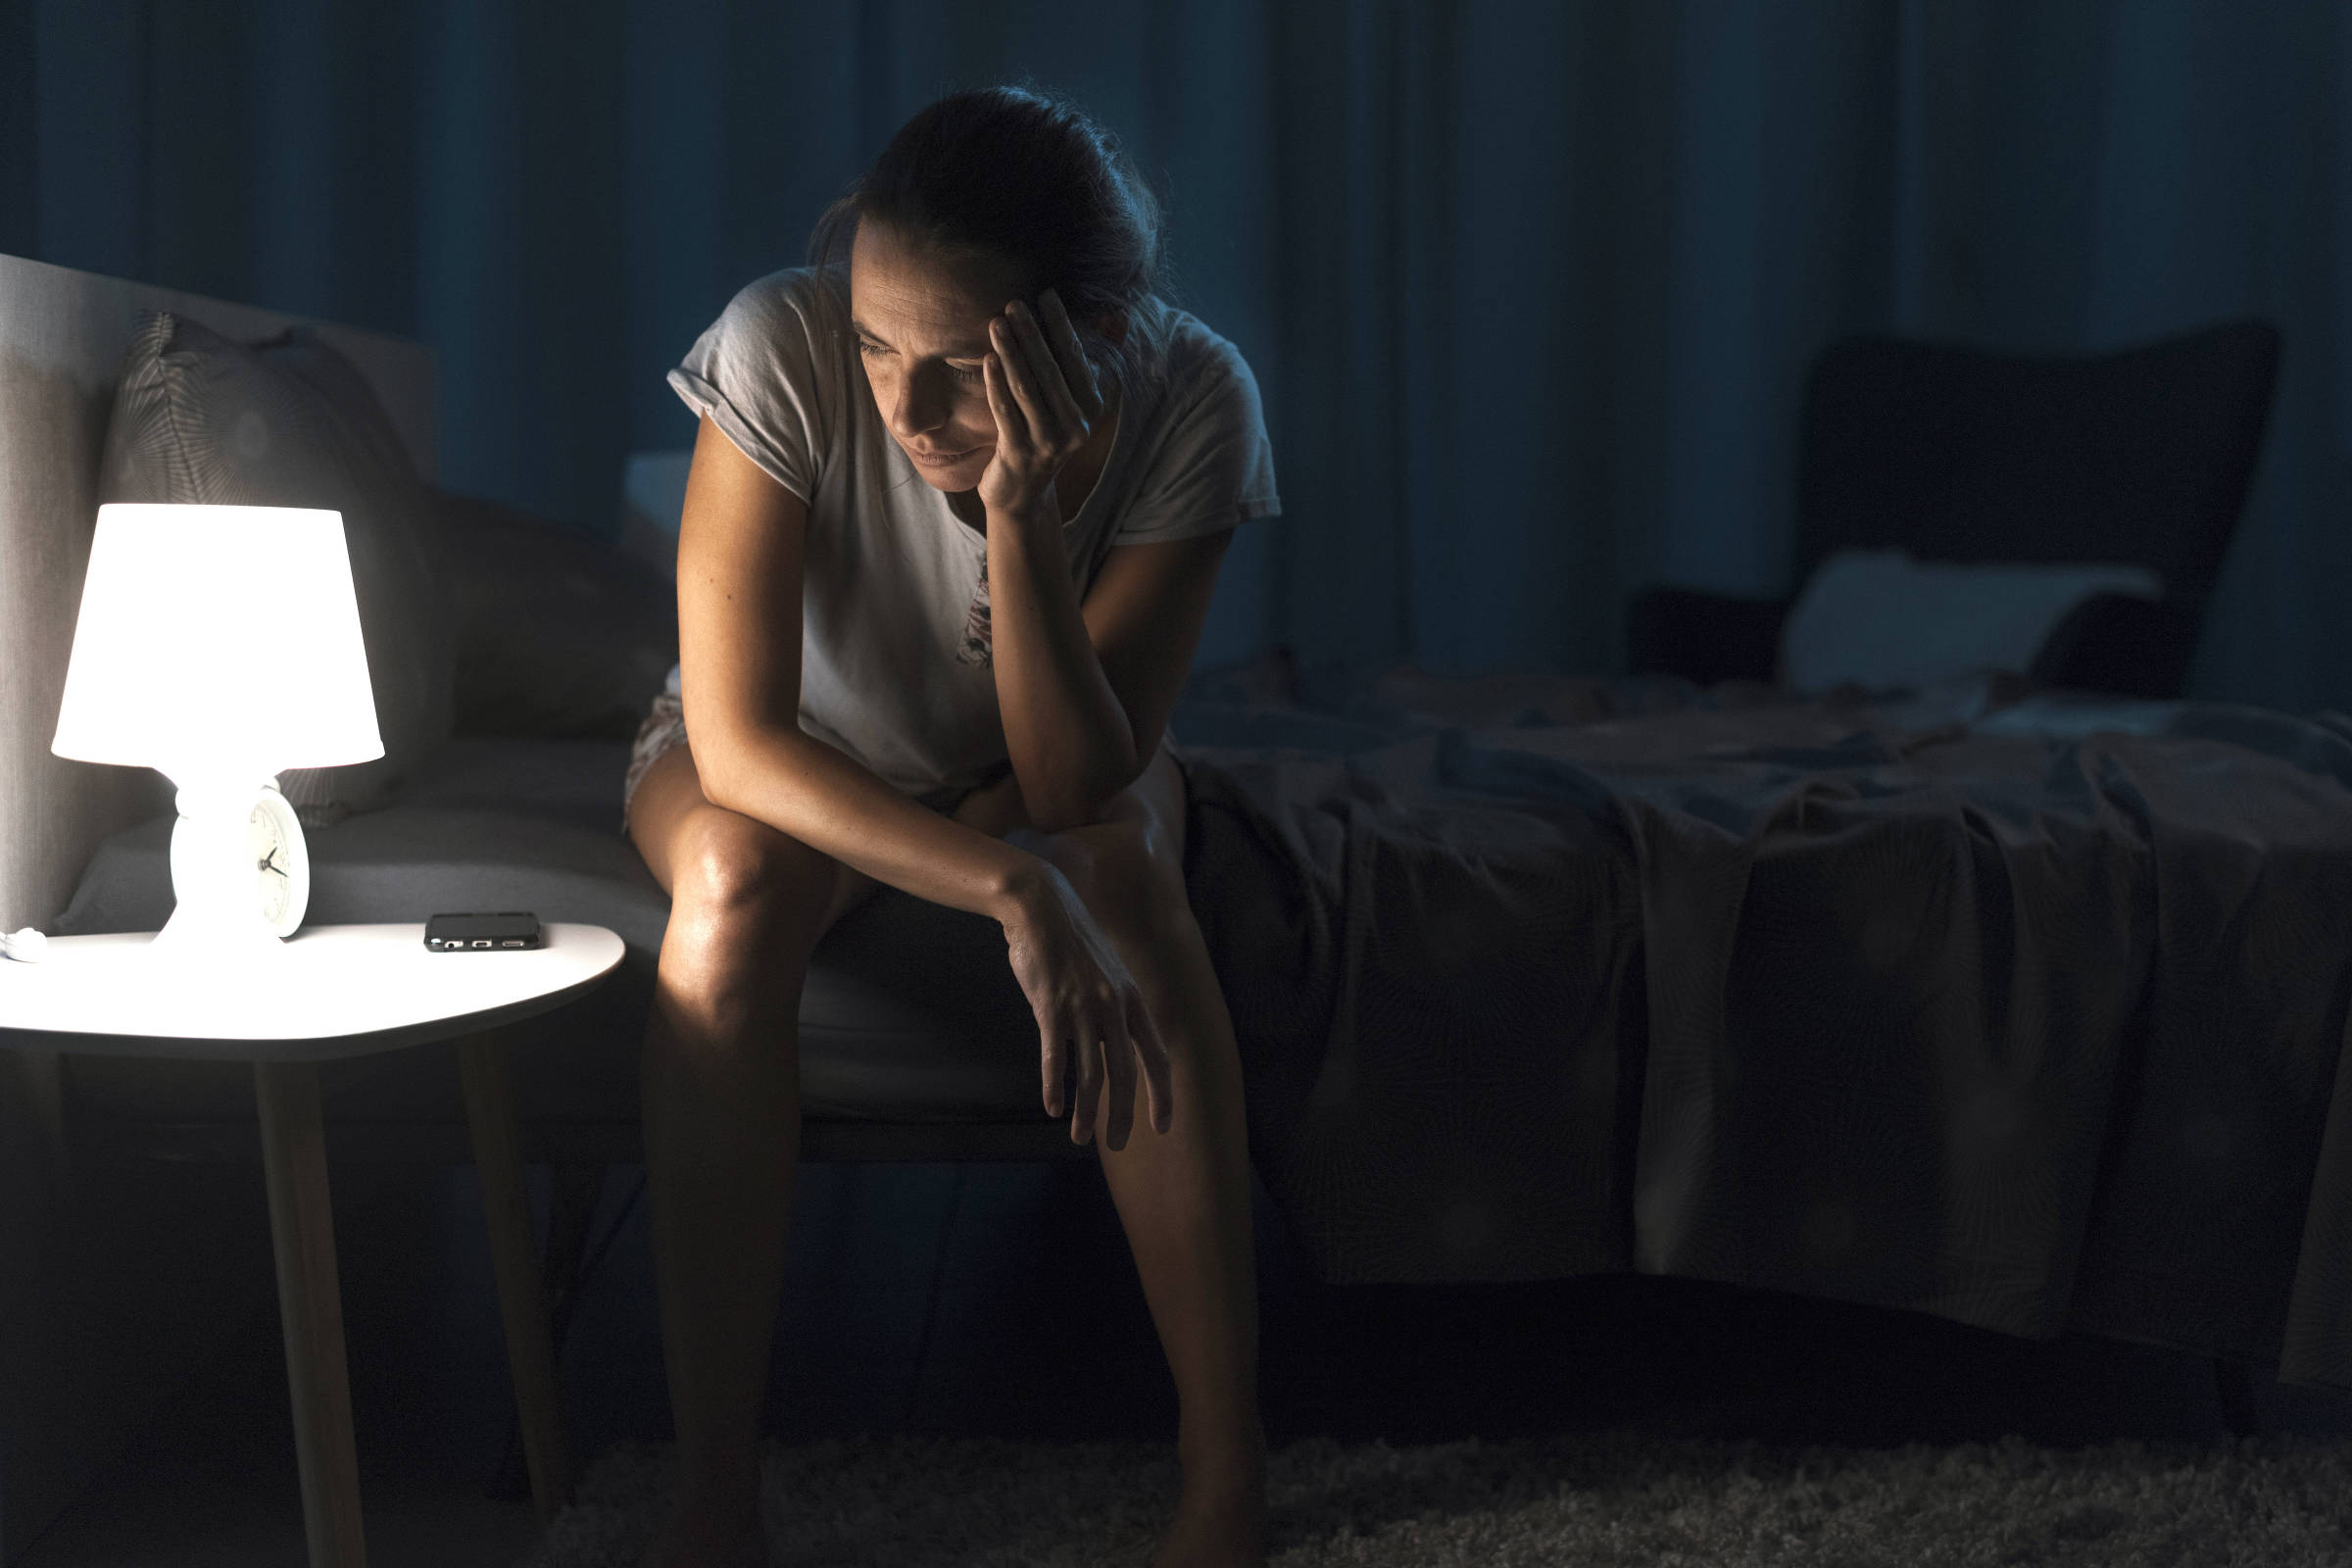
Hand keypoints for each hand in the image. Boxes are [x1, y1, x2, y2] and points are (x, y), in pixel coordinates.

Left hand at [977, 289, 1104, 519]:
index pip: (1075, 358)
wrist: (1022, 490)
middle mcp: (1076, 426)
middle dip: (1032, 333)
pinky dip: (995, 383)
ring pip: (1027, 389)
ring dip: (1011, 352)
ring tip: (996, 323)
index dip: (1061, 324)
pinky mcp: (1020, 454)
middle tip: (1014, 303)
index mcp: (1091, 407)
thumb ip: (1081, 361)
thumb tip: (1112, 315)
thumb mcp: (1067, 399)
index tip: (1045, 293)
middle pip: (1050, 370)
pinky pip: (1005, 411)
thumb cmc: (1042, 432)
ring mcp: (1049, 443)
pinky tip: (987, 359)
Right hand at [999, 861, 1172, 1148]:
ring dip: (1087, 1111)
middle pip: (1125, 1074)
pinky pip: (1056, 1057)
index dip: (1162, 1095)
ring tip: (1080, 1136)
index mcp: (1132, 1000)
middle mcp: (1113, 1006)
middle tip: (1115, 1143)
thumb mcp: (1104, 973)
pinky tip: (1053, 1108)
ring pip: (1091, 1073)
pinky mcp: (1051, 1006)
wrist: (1041, 906)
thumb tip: (1108, 1043)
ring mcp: (1083, 1007)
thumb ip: (1111, 1007)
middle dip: (1122, 1115)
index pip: (1157, 1058)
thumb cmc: (1069, 941)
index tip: (1162, 1127)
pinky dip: (1055, 1086)